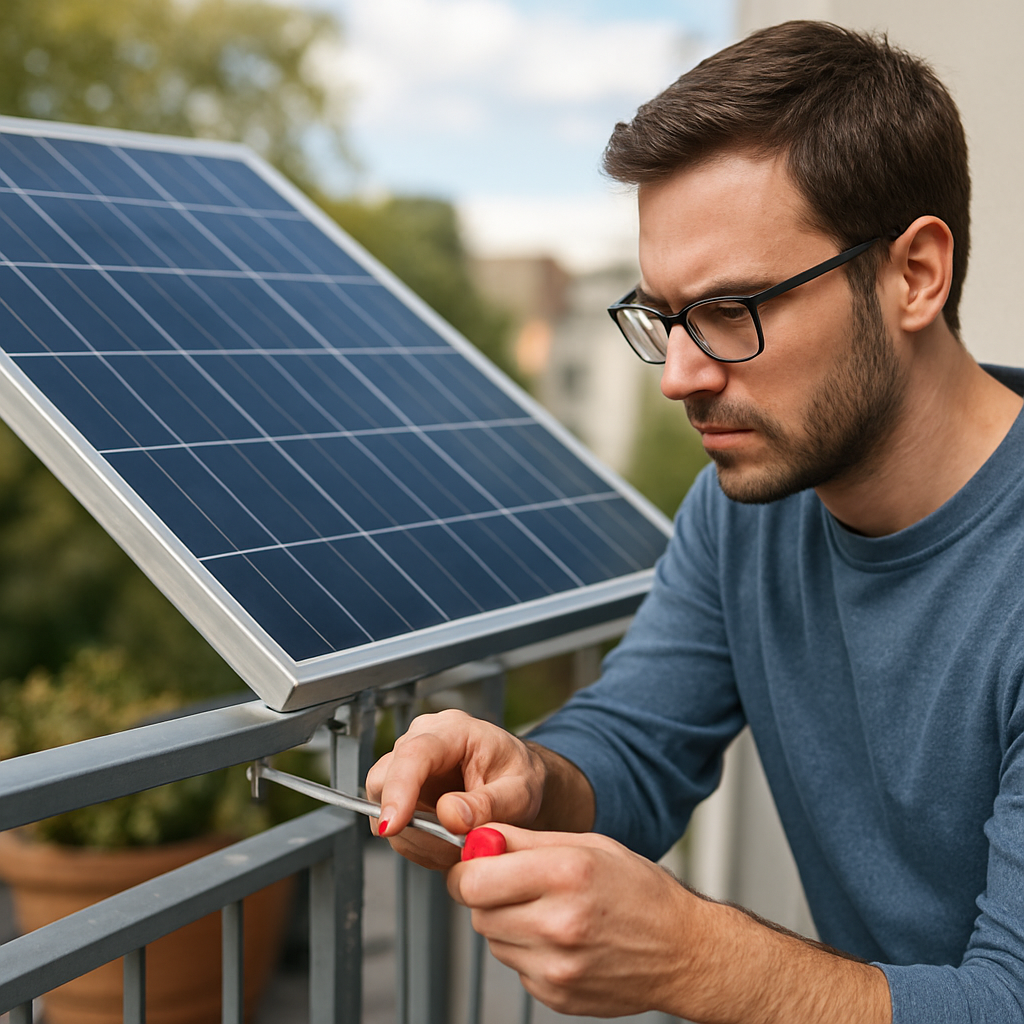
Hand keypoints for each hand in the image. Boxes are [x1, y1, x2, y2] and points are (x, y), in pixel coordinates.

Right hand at [364, 709, 548, 869]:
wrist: (517, 783)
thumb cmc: (519, 777)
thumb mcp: (519, 793)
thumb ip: (488, 804)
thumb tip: (450, 815)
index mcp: (453, 730)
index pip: (414, 754)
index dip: (399, 789)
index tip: (394, 824)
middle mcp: (422, 739)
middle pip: (385, 780)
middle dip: (409, 823)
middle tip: (450, 846)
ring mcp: (407, 764)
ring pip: (382, 806)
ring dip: (416, 838)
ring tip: (457, 843)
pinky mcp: (401, 790)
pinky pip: (392, 824)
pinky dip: (416, 843)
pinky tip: (445, 843)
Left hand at [447, 824, 692, 1017]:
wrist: (683, 951)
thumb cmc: (640, 891)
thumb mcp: (589, 845)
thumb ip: (526, 841)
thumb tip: (479, 838)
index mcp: (566, 874)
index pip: (474, 880)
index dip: (466, 869)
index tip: (474, 863)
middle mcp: (559, 923)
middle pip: (478, 912)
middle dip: (485, 894)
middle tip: (511, 884)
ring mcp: (557, 966)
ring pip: (494, 940)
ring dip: (507, 923)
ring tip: (547, 910)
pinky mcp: (556, 995)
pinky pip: (516, 967)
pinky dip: (528, 951)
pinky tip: (560, 938)